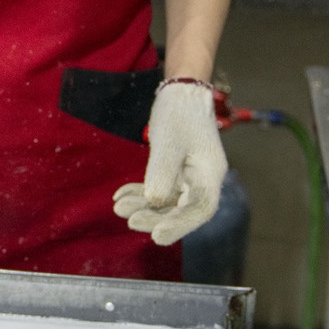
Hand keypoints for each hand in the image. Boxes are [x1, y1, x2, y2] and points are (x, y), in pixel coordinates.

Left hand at [112, 81, 226, 246]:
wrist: (179, 92)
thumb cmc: (178, 113)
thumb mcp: (168, 142)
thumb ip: (162, 174)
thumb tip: (154, 201)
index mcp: (210, 174)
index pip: (200, 209)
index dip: (179, 225)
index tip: (156, 236)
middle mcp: (203, 180)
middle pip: (182, 209)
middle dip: (155, 217)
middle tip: (128, 219)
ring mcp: (189, 177)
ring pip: (167, 201)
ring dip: (143, 205)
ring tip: (118, 207)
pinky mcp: (176, 171)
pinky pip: (159, 188)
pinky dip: (140, 193)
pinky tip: (120, 196)